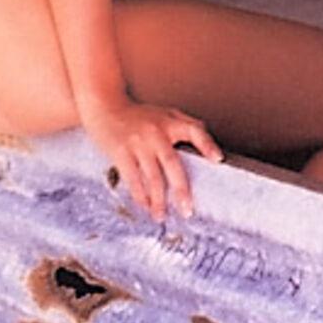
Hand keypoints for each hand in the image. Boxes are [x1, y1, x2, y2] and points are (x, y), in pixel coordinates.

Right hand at [81, 99, 221, 221]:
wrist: (104, 106)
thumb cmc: (138, 115)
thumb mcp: (164, 113)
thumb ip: (186, 125)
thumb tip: (210, 149)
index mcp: (169, 121)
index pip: (194, 130)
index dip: (207, 144)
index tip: (218, 160)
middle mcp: (155, 132)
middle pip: (172, 163)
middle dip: (181, 190)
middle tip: (187, 210)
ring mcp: (138, 142)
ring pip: (152, 177)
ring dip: (158, 200)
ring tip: (162, 215)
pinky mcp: (120, 151)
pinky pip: (132, 178)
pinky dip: (139, 195)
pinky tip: (144, 205)